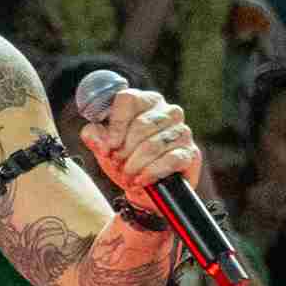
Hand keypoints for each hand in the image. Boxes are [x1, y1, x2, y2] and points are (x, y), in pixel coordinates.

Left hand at [78, 77, 206, 217]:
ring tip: (127, 175)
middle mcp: (168, 111)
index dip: (116, 124)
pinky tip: (140, 180)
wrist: (144, 186)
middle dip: (124, 149)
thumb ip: (94, 136)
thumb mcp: (103, 145)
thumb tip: (99, 140)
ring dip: (135, 164)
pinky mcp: (191, 152)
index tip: (108, 146)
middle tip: (116, 163)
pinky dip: (151, 173)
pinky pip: (170, 160)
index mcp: (146, 101)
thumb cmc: (124, 158)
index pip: (128, 99)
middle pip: (141, 124)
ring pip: (153, 144)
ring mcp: (182, 131)